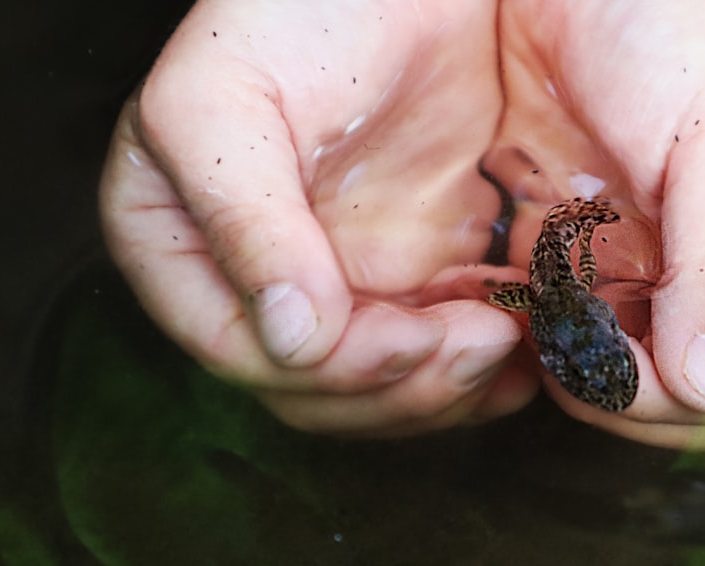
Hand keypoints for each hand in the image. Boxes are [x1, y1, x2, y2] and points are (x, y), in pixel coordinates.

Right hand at [99, 0, 537, 435]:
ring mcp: (339, 281)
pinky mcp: (411, 271)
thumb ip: (242, 217)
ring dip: (445, 388)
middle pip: (314, 387)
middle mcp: (258, 279)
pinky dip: (479, 369)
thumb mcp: (231, 97)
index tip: (404, 341)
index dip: (325, 370)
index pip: (238, 351)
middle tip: (476, 344)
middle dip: (398, 385)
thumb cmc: (299, 8)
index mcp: (179, 245)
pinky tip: (525, 353)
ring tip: (507, 344)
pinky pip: (437, 351)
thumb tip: (290, 339)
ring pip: (379, 386)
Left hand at [490, 0, 704, 446]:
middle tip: (568, 343)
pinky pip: (563, 332)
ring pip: (619, 376)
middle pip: (686, 398)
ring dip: (573, 366)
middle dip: (625, 393)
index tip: (619, 361)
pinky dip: (537, 333)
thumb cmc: (684, 28)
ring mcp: (650, 272)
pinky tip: (517, 298)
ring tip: (541, 314)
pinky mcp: (583, 257)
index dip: (685, 397)